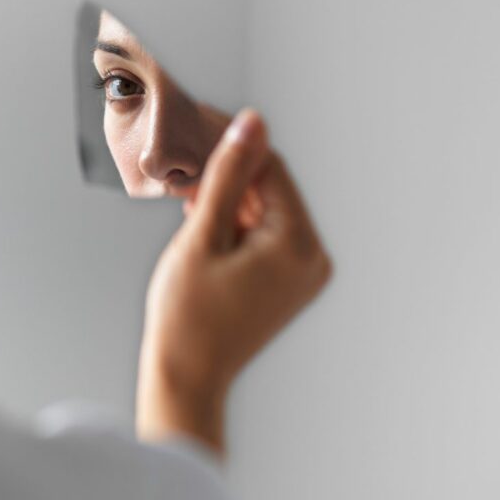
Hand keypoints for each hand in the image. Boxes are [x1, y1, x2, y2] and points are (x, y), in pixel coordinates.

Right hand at [136, 109, 331, 456]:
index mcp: (300, 246)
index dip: (235, 144)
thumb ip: (229, 175)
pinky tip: (203, 222)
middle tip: (187, 168)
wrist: (186, 377)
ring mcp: (304, 274)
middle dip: (230, 176)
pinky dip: (236, 224)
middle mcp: (313, 258)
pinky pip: (266, 236)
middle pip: (273, 190)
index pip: (272, 169)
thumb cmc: (187, 315)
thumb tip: (252, 122)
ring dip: (229, 200)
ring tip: (188, 202)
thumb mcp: (203, 235)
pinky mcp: (288, 284)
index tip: (200, 127)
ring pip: (267, 212)